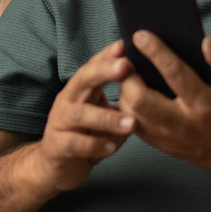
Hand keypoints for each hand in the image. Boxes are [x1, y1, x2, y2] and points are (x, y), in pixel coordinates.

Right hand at [32, 40, 134, 192]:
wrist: (57, 166)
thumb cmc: (88, 133)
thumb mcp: (105, 110)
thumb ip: (121, 96)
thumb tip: (153, 78)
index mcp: (80, 89)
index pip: (93, 65)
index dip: (106, 55)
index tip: (124, 44)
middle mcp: (67, 101)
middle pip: (82, 80)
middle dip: (103, 71)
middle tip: (125, 67)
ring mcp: (59, 123)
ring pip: (81, 115)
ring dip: (107, 118)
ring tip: (132, 123)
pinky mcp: (56, 146)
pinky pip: (75, 144)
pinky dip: (95, 145)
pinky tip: (112, 147)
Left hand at [118, 32, 210, 179]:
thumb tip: (206, 41)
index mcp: (207, 105)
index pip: (174, 73)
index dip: (155, 51)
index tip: (140, 35)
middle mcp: (185, 124)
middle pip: (141, 100)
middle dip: (127, 77)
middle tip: (126, 58)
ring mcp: (173, 139)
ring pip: (133, 117)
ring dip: (125, 93)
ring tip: (128, 74)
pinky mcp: (167, 147)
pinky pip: (138, 129)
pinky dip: (130, 110)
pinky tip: (134, 93)